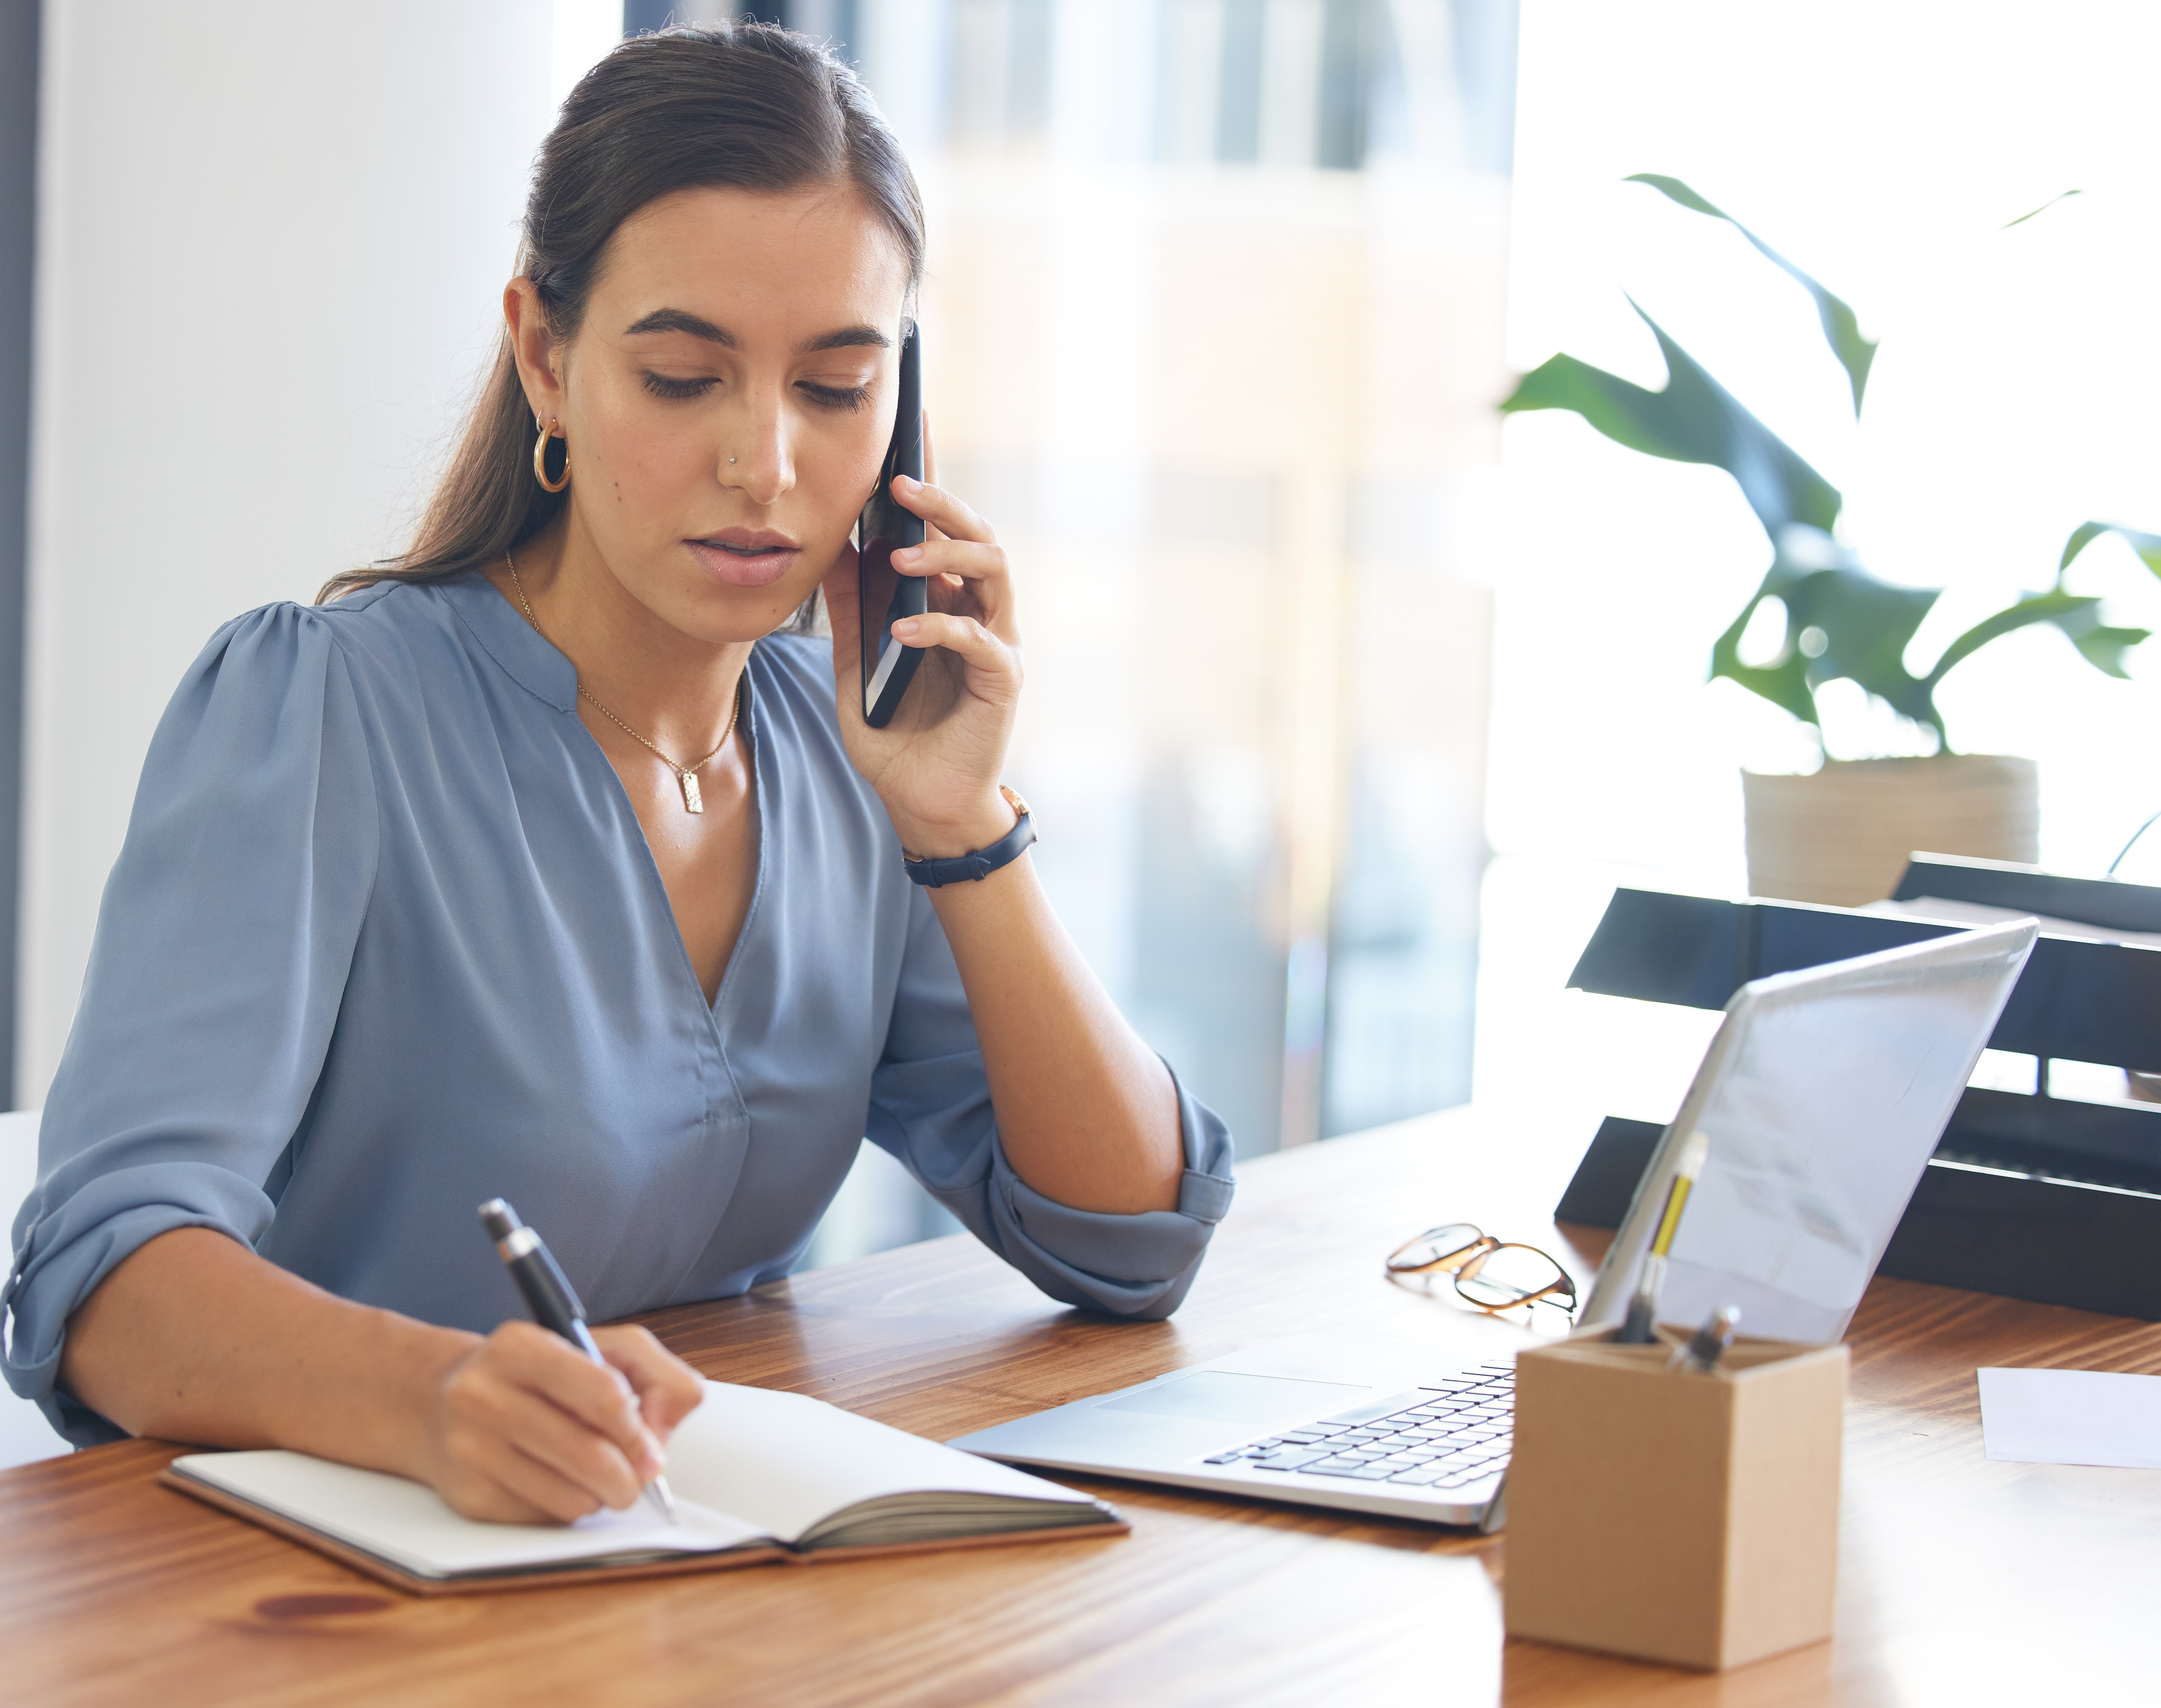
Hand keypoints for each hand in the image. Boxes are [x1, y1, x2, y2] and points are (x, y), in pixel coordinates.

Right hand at [416, 1321, 704, 1523]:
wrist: (440, 1402)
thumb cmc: (537, 1376)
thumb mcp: (599, 1348)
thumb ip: (654, 1373)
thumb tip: (661, 1433)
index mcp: (521, 1346)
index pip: (602, 1393)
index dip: (638, 1431)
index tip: (653, 1452)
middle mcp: (485, 1394)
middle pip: (589, 1455)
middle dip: (630, 1477)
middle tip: (637, 1479)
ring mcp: (470, 1447)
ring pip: (571, 1497)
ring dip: (600, 1496)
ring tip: (594, 1476)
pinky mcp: (468, 1495)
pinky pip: (544, 1518)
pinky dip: (566, 1508)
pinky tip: (556, 1483)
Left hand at [823, 416, 1023, 857]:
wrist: (921, 800)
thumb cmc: (895, 732)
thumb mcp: (855, 662)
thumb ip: (849, 609)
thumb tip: (828, 546)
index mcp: (947, 597)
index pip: (943, 526)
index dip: (930, 477)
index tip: (911, 424)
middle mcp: (980, 610)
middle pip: (978, 532)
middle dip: (941, 503)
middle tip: (898, 487)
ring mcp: (997, 641)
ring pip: (994, 568)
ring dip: (946, 554)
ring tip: (900, 558)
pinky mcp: (1004, 679)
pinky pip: (981, 637)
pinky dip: (942, 626)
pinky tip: (904, 630)